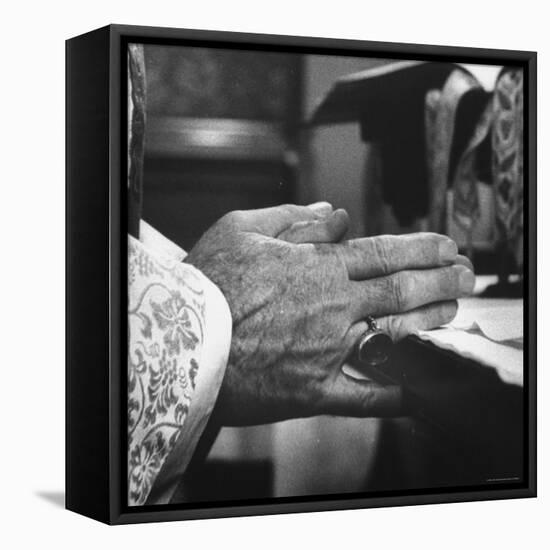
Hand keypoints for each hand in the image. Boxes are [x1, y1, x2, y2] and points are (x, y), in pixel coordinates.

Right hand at [186, 205, 473, 424]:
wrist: (181, 342)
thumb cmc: (207, 283)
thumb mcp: (241, 228)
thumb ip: (293, 220)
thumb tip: (335, 215)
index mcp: (318, 269)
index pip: (385, 253)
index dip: (423, 248)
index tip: (448, 246)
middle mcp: (333, 308)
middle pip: (402, 290)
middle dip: (442, 280)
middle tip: (467, 274)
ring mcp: (328, 352)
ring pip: (394, 334)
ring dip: (430, 321)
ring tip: (454, 310)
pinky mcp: (314, 391)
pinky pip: (362, 397)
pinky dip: (391, 397)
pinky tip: (416, 395)